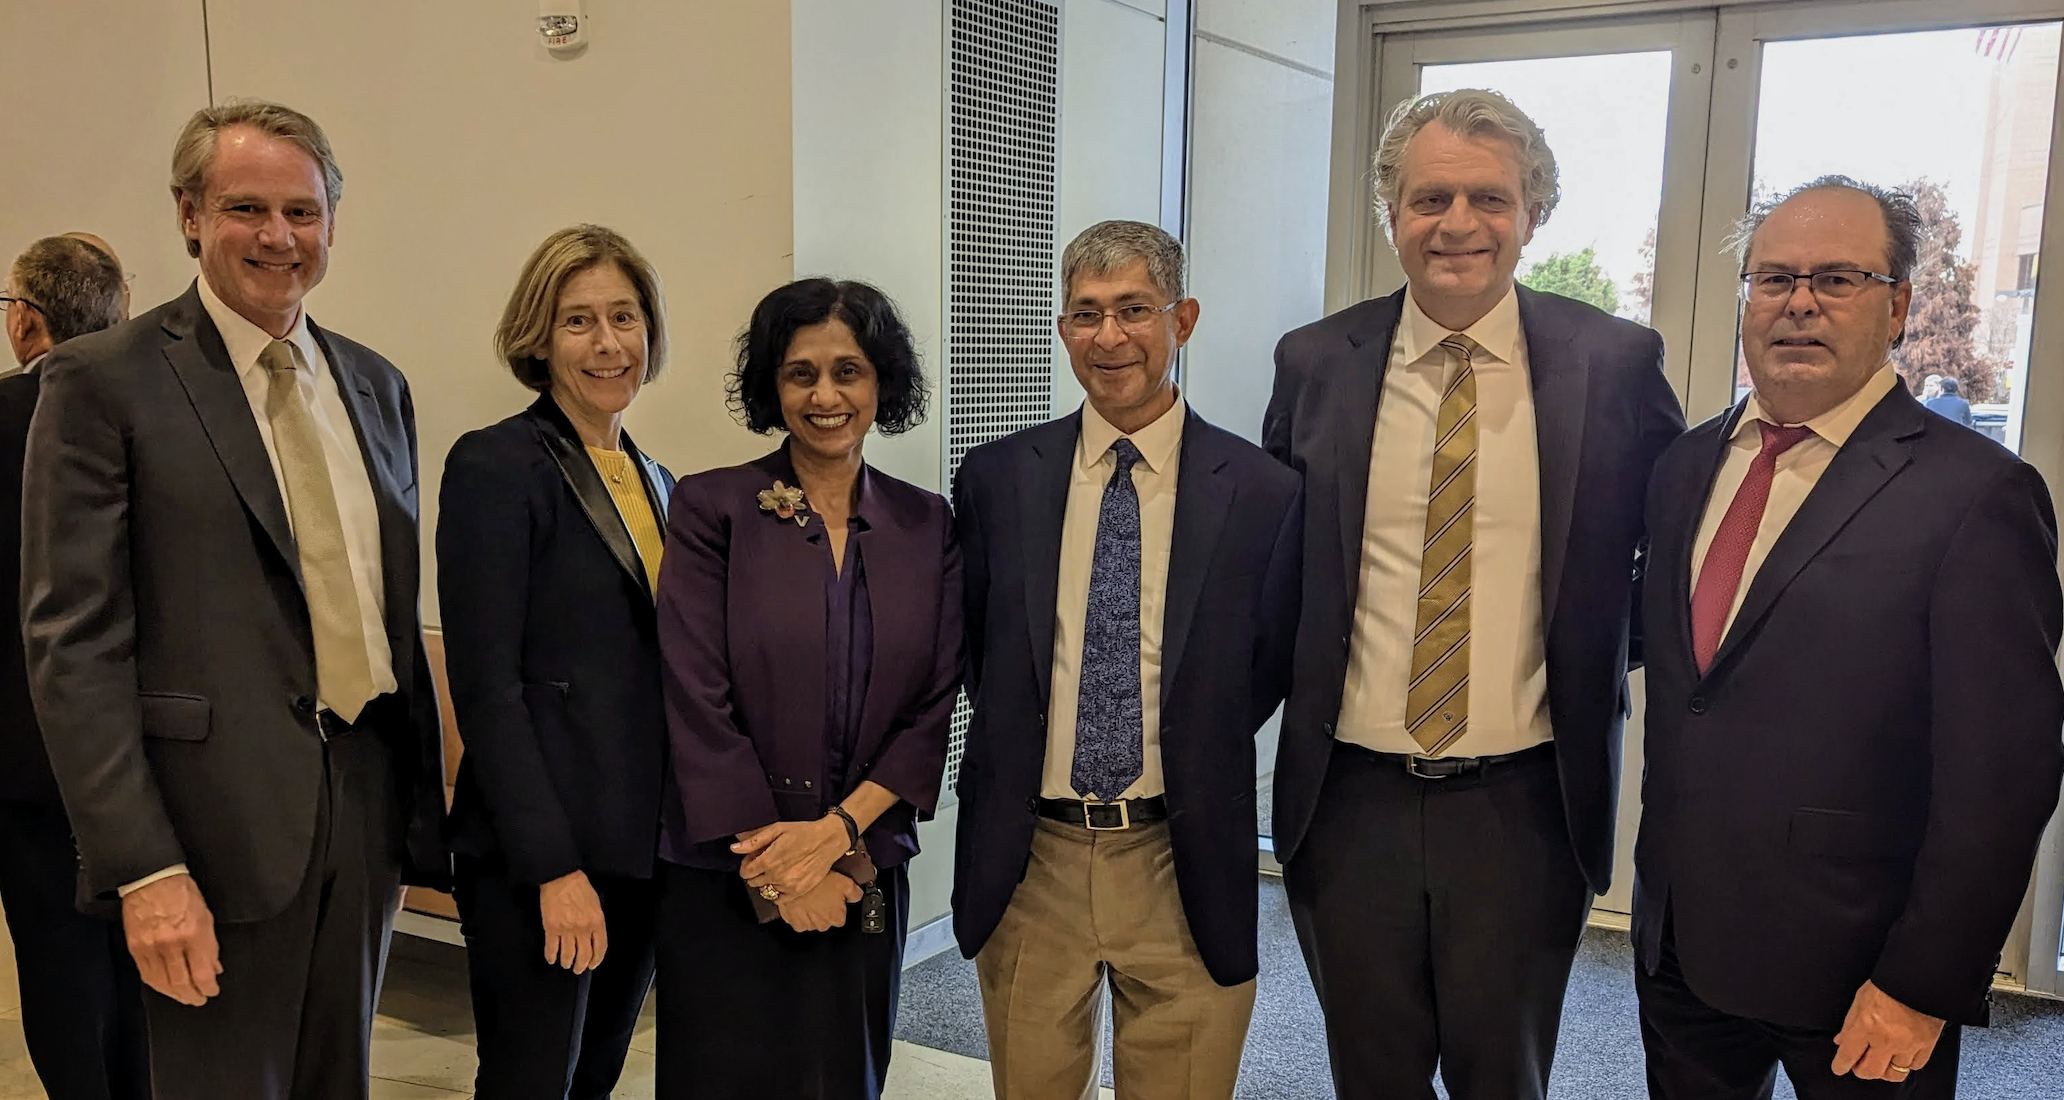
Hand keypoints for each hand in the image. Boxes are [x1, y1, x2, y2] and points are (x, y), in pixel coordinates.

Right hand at [122, 873, 220, 1005]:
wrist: (151, 879)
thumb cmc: (181, 892)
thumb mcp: (206, 915)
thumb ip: (210, 945)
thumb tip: (214, 967)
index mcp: (193, 935)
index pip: (202, 973)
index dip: (208, 988)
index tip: (212, 991)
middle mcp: (171, 945)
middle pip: (182, 983)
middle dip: (193, 996)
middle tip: (199, 999)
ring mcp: (151, 948)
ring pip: (163, 983)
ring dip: (175, 994)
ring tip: (184, 996)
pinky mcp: (135, 948)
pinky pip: (146, 975)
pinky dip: (158, 985)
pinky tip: (165, 987)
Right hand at [538, 870, 607, 973]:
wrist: (561, 878)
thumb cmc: (580, 887)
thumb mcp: (596, 904)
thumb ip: (595, 921)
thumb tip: (593, 936)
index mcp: (597, 922)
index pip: (600, 948)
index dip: (596, 959)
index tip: (592, 964)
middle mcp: (583, 929)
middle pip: (584, 955)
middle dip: (581, 966)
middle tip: (578, 969)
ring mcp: (566, 930)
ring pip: (568, 955)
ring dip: (567, 963)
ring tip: (566, 964)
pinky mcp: (551, 929)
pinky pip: (551, 948)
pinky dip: (551, 956)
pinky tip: (552, 959)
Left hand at [732, 816, 848, 896]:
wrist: (828, 841)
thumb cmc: (802, 832)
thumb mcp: (777, 830)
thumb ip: (754, 841)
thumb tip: (734, 848)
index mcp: (768, 861)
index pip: (746, 872)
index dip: (747, 865)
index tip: (754, 860)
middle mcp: (776, 876)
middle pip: (754, 882)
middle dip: (756, 873)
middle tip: (767, 863)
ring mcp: (787, 886)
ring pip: (766, 890)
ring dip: (769, 881)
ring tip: (780, 869)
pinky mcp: (798, 892)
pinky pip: (779, 899)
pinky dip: (778, 892)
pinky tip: (784, 880)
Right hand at [775, 872, 860, 932]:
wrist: (795, 882)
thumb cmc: (819, 882)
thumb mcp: (845, 882)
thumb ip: (854, 893)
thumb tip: (857, 896)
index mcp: (837, 918)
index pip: (841, 917)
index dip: (837, 906)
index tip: (834, 897)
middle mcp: (823, 925)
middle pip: (826, 920)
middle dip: (824, 910)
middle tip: (821, 895)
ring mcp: (808, 925)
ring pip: (813, 921)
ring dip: (812, 912)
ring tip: (810, 897)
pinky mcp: (795, 923)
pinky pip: (799, 921)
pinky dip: (800, 914)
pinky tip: (801, 903)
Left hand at [1832, 980, 1944, 1082]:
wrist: (1920, 978)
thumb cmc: (1889, 984)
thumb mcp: (1860, 999)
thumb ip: (1850, 1024)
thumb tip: (1842, 1040)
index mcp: (1866, 1025)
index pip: (1848, 1055)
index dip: (1841, 1065)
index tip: (1839, 1067)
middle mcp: (1886, 1039)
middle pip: (1870, 1071)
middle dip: (1862, 1071)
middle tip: (1860, 1065)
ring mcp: (1908, 1044)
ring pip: (1894, 1073)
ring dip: (1885, 1070)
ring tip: (1881, 1062)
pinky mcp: (1927, 1044)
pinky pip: (1915, 1065)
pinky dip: (1908, 1064)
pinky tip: (1902, 1056)